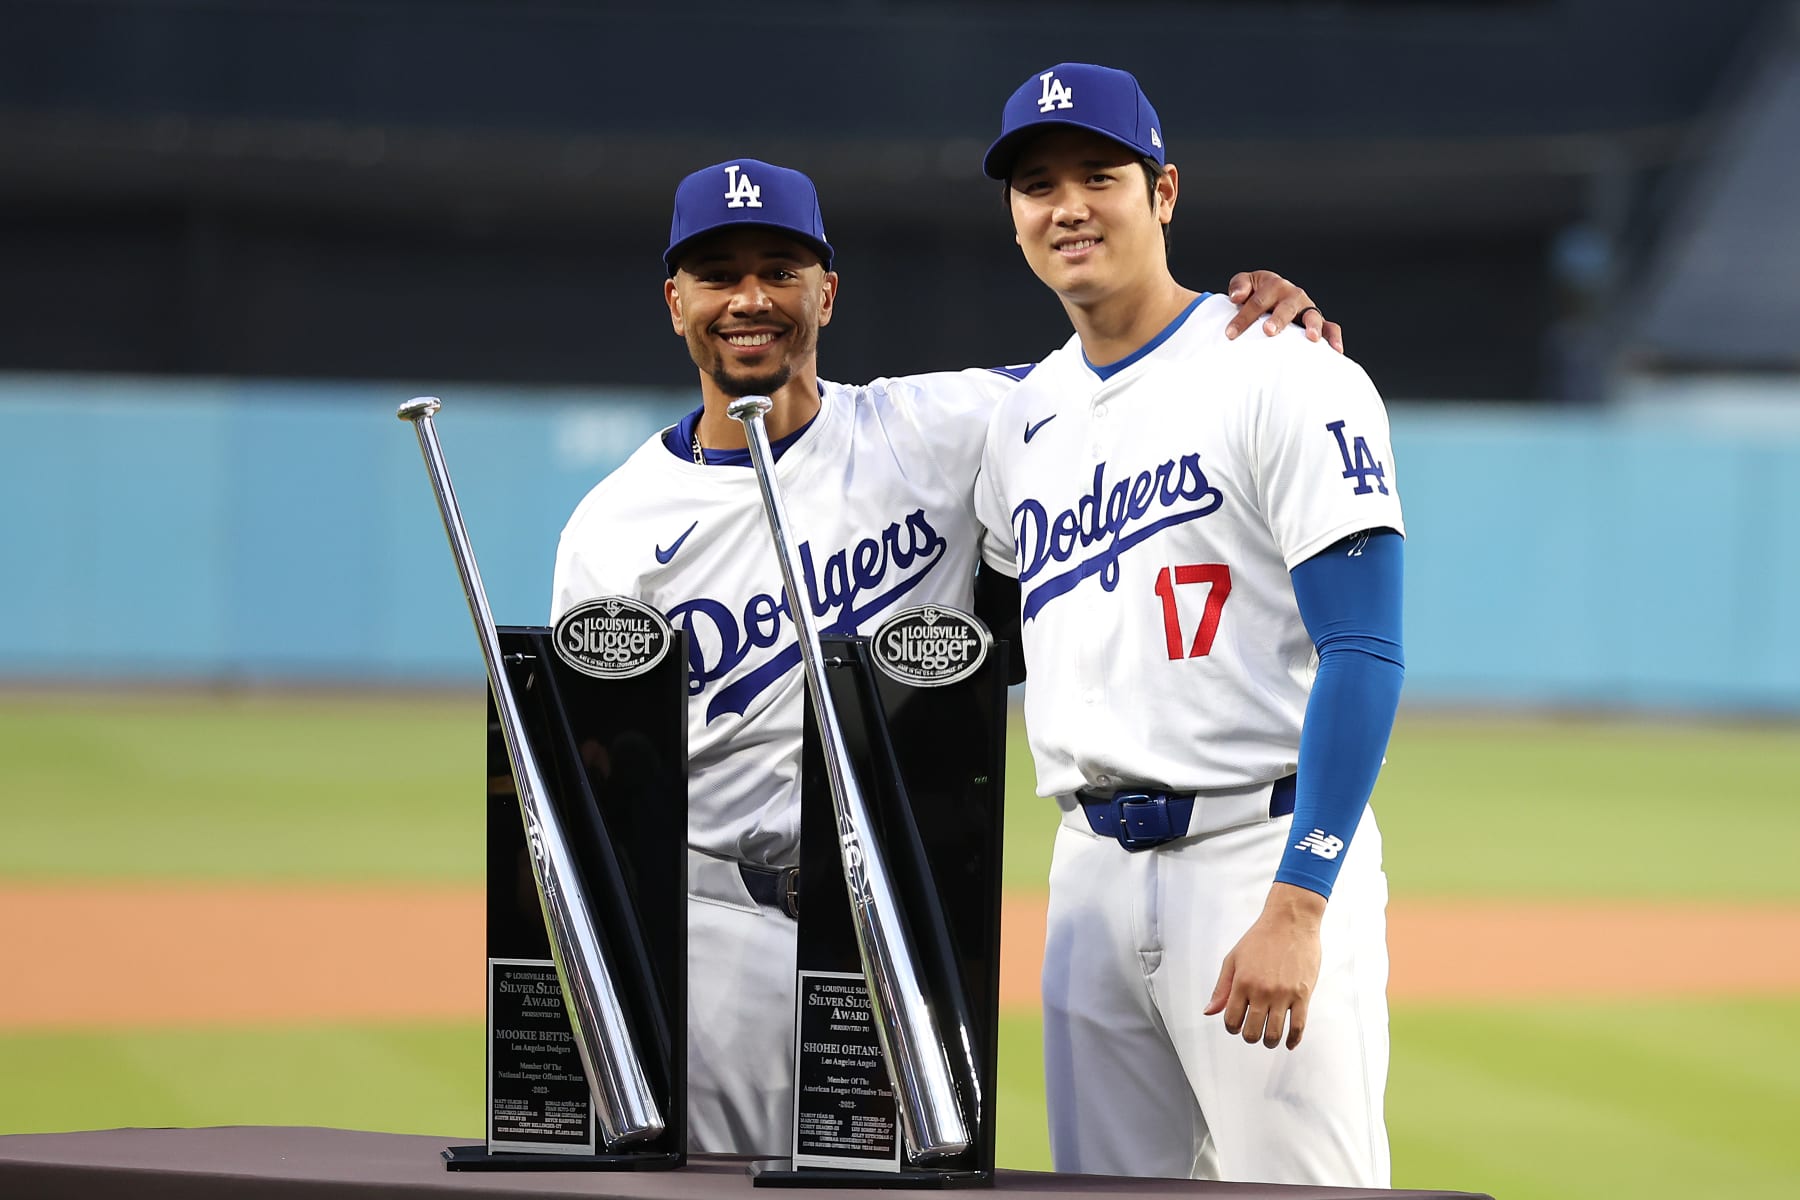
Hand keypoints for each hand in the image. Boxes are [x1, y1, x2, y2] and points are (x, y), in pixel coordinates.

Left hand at [1203, 882, 1326, 1049]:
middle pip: (1252, 1032)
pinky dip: (1293, 1039)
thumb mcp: (1233, 959)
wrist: (1290, 921)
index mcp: (1242, 982)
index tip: (1237, 1025)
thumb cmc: (1261, 938)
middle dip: (1250, 1036)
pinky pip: (1298, 1026)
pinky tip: (1289, 1042)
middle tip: (1253, 1032)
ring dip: (1269, 1041)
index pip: (1232, 1019)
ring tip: (1269, 1037)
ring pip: (1274, 1033)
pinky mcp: (1303, 994)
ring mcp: (1283, 994)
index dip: (1232, 1027)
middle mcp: (1262, 991)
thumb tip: (1209, 1011)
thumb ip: (1222, 988)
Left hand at [1224, 271, 1343, 352]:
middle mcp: (1293, 295)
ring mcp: (1307, 308)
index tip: (1230, 334)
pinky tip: (1335, 350)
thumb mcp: (1245, 284)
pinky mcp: (1318, 322)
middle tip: (1268, 331)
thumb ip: (1239, 286)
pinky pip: (1331, 327)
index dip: (1244, 317)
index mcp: (1274, 285)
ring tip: (1311, 338)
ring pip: (1312, 315)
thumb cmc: (1256, 294)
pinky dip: (1334, 337)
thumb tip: (1236, 296)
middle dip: (1278, 319)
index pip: (1257, 301)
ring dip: (1312, 326)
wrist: (1271, 298)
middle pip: (1286, 307)